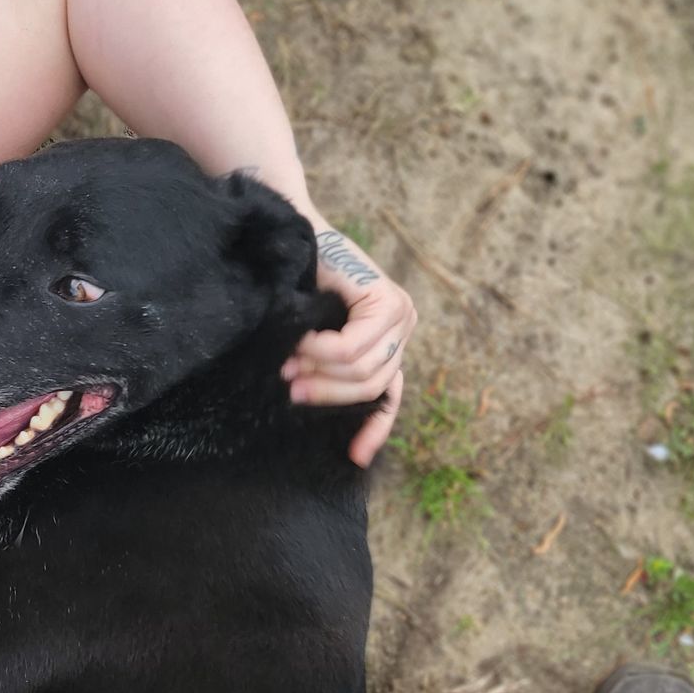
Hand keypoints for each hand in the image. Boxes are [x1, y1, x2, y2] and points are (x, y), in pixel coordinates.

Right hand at [280, 219, 416, 467]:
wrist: (292, 235)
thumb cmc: (299, 286)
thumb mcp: (319, 338)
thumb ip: (334, 368)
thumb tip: (323, 411)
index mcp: (392, 340)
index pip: (389, 395)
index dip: (374, 429)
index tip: (353, 457)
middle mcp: (405, 326)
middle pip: (369, 387)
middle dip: (326, 393)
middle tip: (288, 387)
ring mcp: (401, 313)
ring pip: (359, 371)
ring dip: (317, 371)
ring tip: (288, 362)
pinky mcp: (387, 302)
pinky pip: (350, 350)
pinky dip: (319, 351)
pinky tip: (300, 340)